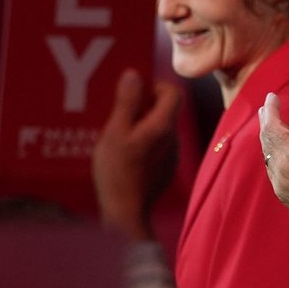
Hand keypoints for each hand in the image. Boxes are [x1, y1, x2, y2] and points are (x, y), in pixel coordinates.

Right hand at [92, 69, 180, 240]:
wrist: (125, 213)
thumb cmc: (116, 171)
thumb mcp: (114, 132)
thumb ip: (127, 102)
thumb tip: (134, 74)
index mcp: (163, 126)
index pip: (173, 91)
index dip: (156, 85)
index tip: (135, 91)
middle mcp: (173, 139)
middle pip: (166, 110)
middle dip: (144, 106)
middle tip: (119, 112)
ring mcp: (171, 157)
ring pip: (160, 129)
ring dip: (143, 126)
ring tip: (118, 135)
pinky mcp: (165, 171)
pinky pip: (158, 147)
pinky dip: (144, 144)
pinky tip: (125, 155)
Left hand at [259, 90, 288, 233]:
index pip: (273, 125)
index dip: (272, 109)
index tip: (272, 96)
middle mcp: (280, 168)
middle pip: (266, 138)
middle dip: (267, 120)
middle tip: (268, 106)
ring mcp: (278, 182)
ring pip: (267, 153)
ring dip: (269, 137)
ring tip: (272, 124)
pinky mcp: (281, 192)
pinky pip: (272, 167)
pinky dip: (273, 153)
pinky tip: (279, 149)